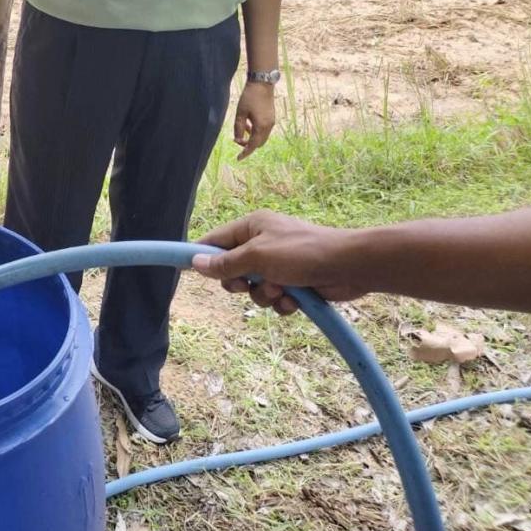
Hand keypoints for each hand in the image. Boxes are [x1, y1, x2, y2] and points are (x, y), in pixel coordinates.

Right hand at [192, 210, 369, 314]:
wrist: (350, 267)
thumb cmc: (303, 253)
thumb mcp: (257, 257)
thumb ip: (225, 263)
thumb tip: (195, 263)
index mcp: (252, 227)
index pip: (215, 241)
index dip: (199, 255)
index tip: (180, 267)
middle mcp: (263, 244)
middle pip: (232, 270)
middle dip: (240, 283)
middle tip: (248, 284)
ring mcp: (279, 265)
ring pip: (253, 289)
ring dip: (264, 295)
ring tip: (282, 290)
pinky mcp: (294, 284)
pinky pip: (274, 299)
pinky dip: (282, 303)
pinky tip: (295, 301)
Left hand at [233, 81, 275, 160]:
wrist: (262, 83)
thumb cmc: (249, 97)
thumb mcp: (240, 113)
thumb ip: (238, 128)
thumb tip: (237, 140)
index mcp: (261, 126)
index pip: (253, 145)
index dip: (245, 152)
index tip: (238, 158)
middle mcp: (269, 126)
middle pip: (258, 143)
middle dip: (248, 144)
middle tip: (237, 139)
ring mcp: (271, 122)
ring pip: (261, 137)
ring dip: (251, 137)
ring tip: (242, 128)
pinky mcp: (271, 117)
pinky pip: (263, 130)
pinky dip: (255, 131)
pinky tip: (248, 123)